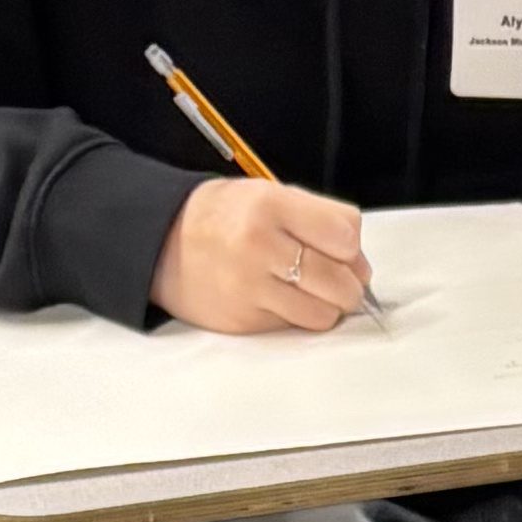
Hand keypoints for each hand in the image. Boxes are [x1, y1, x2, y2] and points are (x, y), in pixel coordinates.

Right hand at [152, 177, 369, 335]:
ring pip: (324, 313)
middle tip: (340, 279)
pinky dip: (297, 316)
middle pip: (341, 280)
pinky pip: (294, 327)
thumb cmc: (224, 217)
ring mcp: (250, 288)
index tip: (342, 249)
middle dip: (350, 284)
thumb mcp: (267, 194)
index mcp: (270, 205)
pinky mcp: (243, 320)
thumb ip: (317, 219)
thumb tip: (360, 264)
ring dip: (329, 307)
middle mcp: (259, 246)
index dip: (351, 246)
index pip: (345, 234)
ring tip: (312, 291)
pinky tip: (280, 298)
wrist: (161, 243)